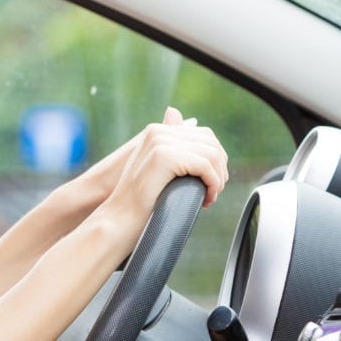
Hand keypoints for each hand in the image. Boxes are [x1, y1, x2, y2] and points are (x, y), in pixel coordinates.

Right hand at [100, 108, 228, 231]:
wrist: (120, 219)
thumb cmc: (140, 200)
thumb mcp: (158, 169)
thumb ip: (173, 148)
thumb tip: (191, 121)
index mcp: (156, 131)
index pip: (203, 135)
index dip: (215, 160)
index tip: (211, 182)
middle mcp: (157, 131)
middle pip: (210, 142)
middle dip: (219, 168)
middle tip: (213, 191)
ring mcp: (159, 142)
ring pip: (211, 153)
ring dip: (218, 178)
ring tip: (210, 196)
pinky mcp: (164, 157)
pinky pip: (205, 165)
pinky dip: (213, 184)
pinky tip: (206, 199)